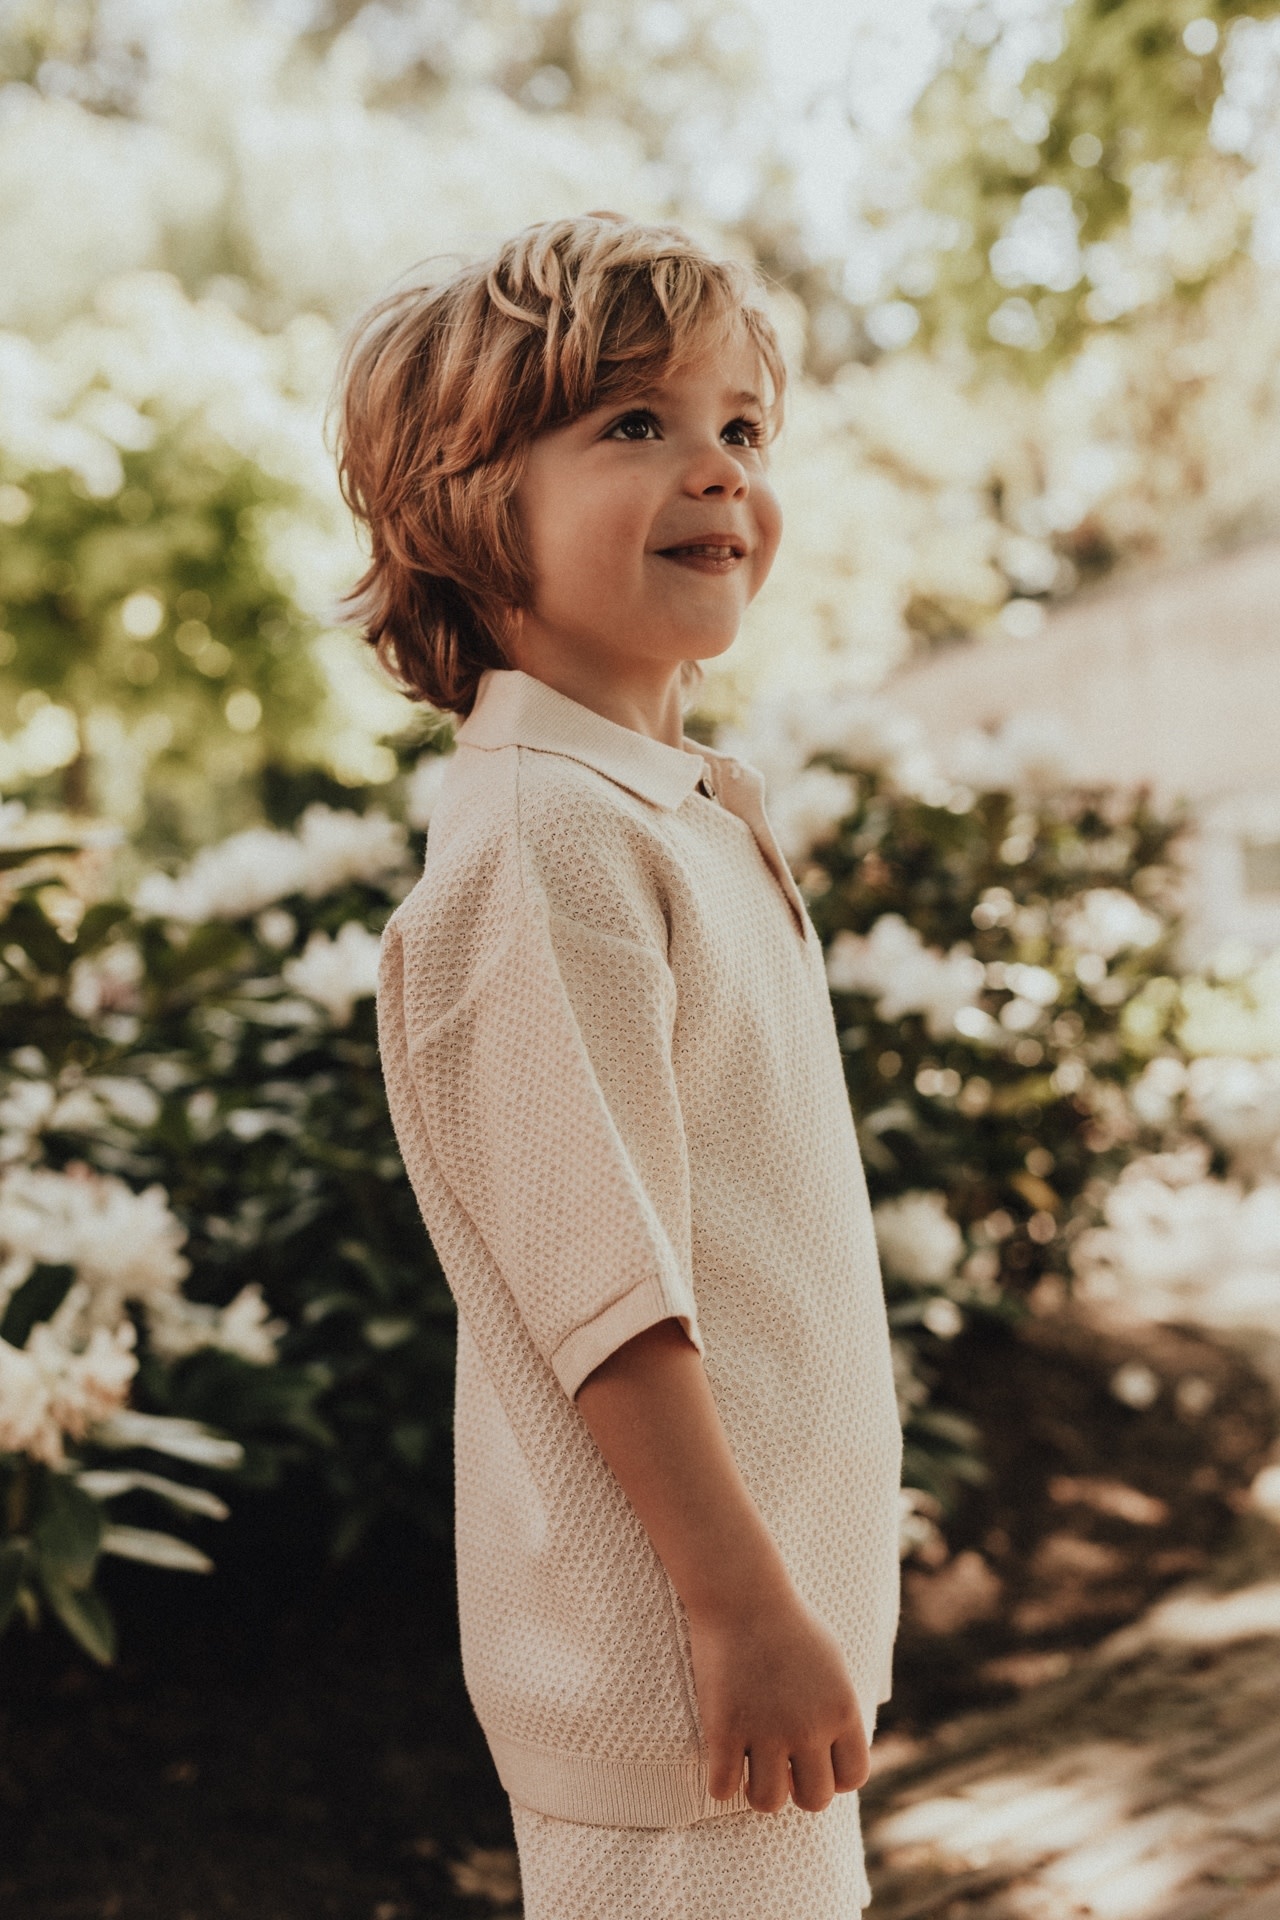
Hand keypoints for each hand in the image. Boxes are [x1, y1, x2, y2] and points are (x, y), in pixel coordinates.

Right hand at [688, 1590, 869, 1814]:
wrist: (742, 1594)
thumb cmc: (787, 1623)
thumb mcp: (832, 1663)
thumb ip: (839, 1708)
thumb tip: (840, 1748)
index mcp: (841, 1710)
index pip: (853, 1777)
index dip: (832, 1778)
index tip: (810, 1763)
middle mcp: (810, 1727)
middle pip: (815, 1799)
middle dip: (796, 1790)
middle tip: (779, 1768)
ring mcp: (767, 1730)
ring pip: (768, 1802)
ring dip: (759, 1792)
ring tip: (750, 1770)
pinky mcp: (725, 1729)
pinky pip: (723, 1787)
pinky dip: (721, 1784)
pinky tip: (721, 1764)